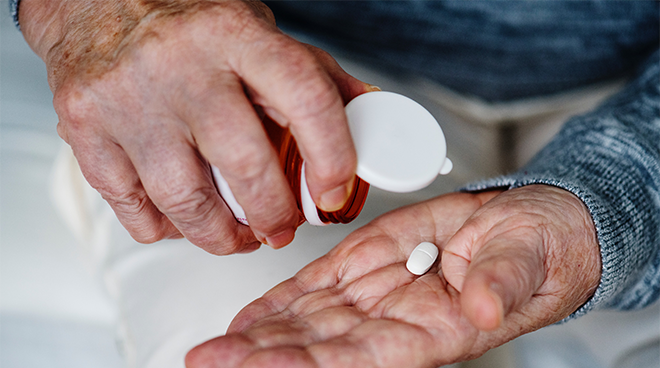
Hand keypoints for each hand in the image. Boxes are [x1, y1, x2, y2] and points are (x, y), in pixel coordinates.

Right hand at [19, 0, 370, 252]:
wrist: (94, 3)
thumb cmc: (185, 23)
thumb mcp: (256, 32)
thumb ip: (311, 73)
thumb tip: (367, 111)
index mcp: (234, 35)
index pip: (304, 97)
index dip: (332, 156)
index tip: (333, 192)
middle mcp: (180, 65)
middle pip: (243, 164)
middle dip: (274, 215)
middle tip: (282, 228)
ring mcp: (127, 99)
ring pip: (184, 201)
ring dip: (222, 236)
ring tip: (237, 235)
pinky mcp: (85, 130)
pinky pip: (134, 210)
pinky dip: (167, 229)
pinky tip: (184, 219)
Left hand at [185, 185, 600, 366]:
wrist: (528, 226)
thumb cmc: (537, 248)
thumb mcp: (528, 259)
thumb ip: (501, 283)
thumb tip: (483, 305)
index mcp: (435, 330)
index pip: (361, 357)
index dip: (308, 363)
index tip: (260, 364)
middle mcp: (395, 321)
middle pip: (317, 346)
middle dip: (261, 356)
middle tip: (210, 360)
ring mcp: (376, 294)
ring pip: (307, 321)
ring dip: (258, 334)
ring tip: (213, 347)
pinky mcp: (367, 263)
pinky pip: (316, 287)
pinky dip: (280, 302)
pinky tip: (248, 318)